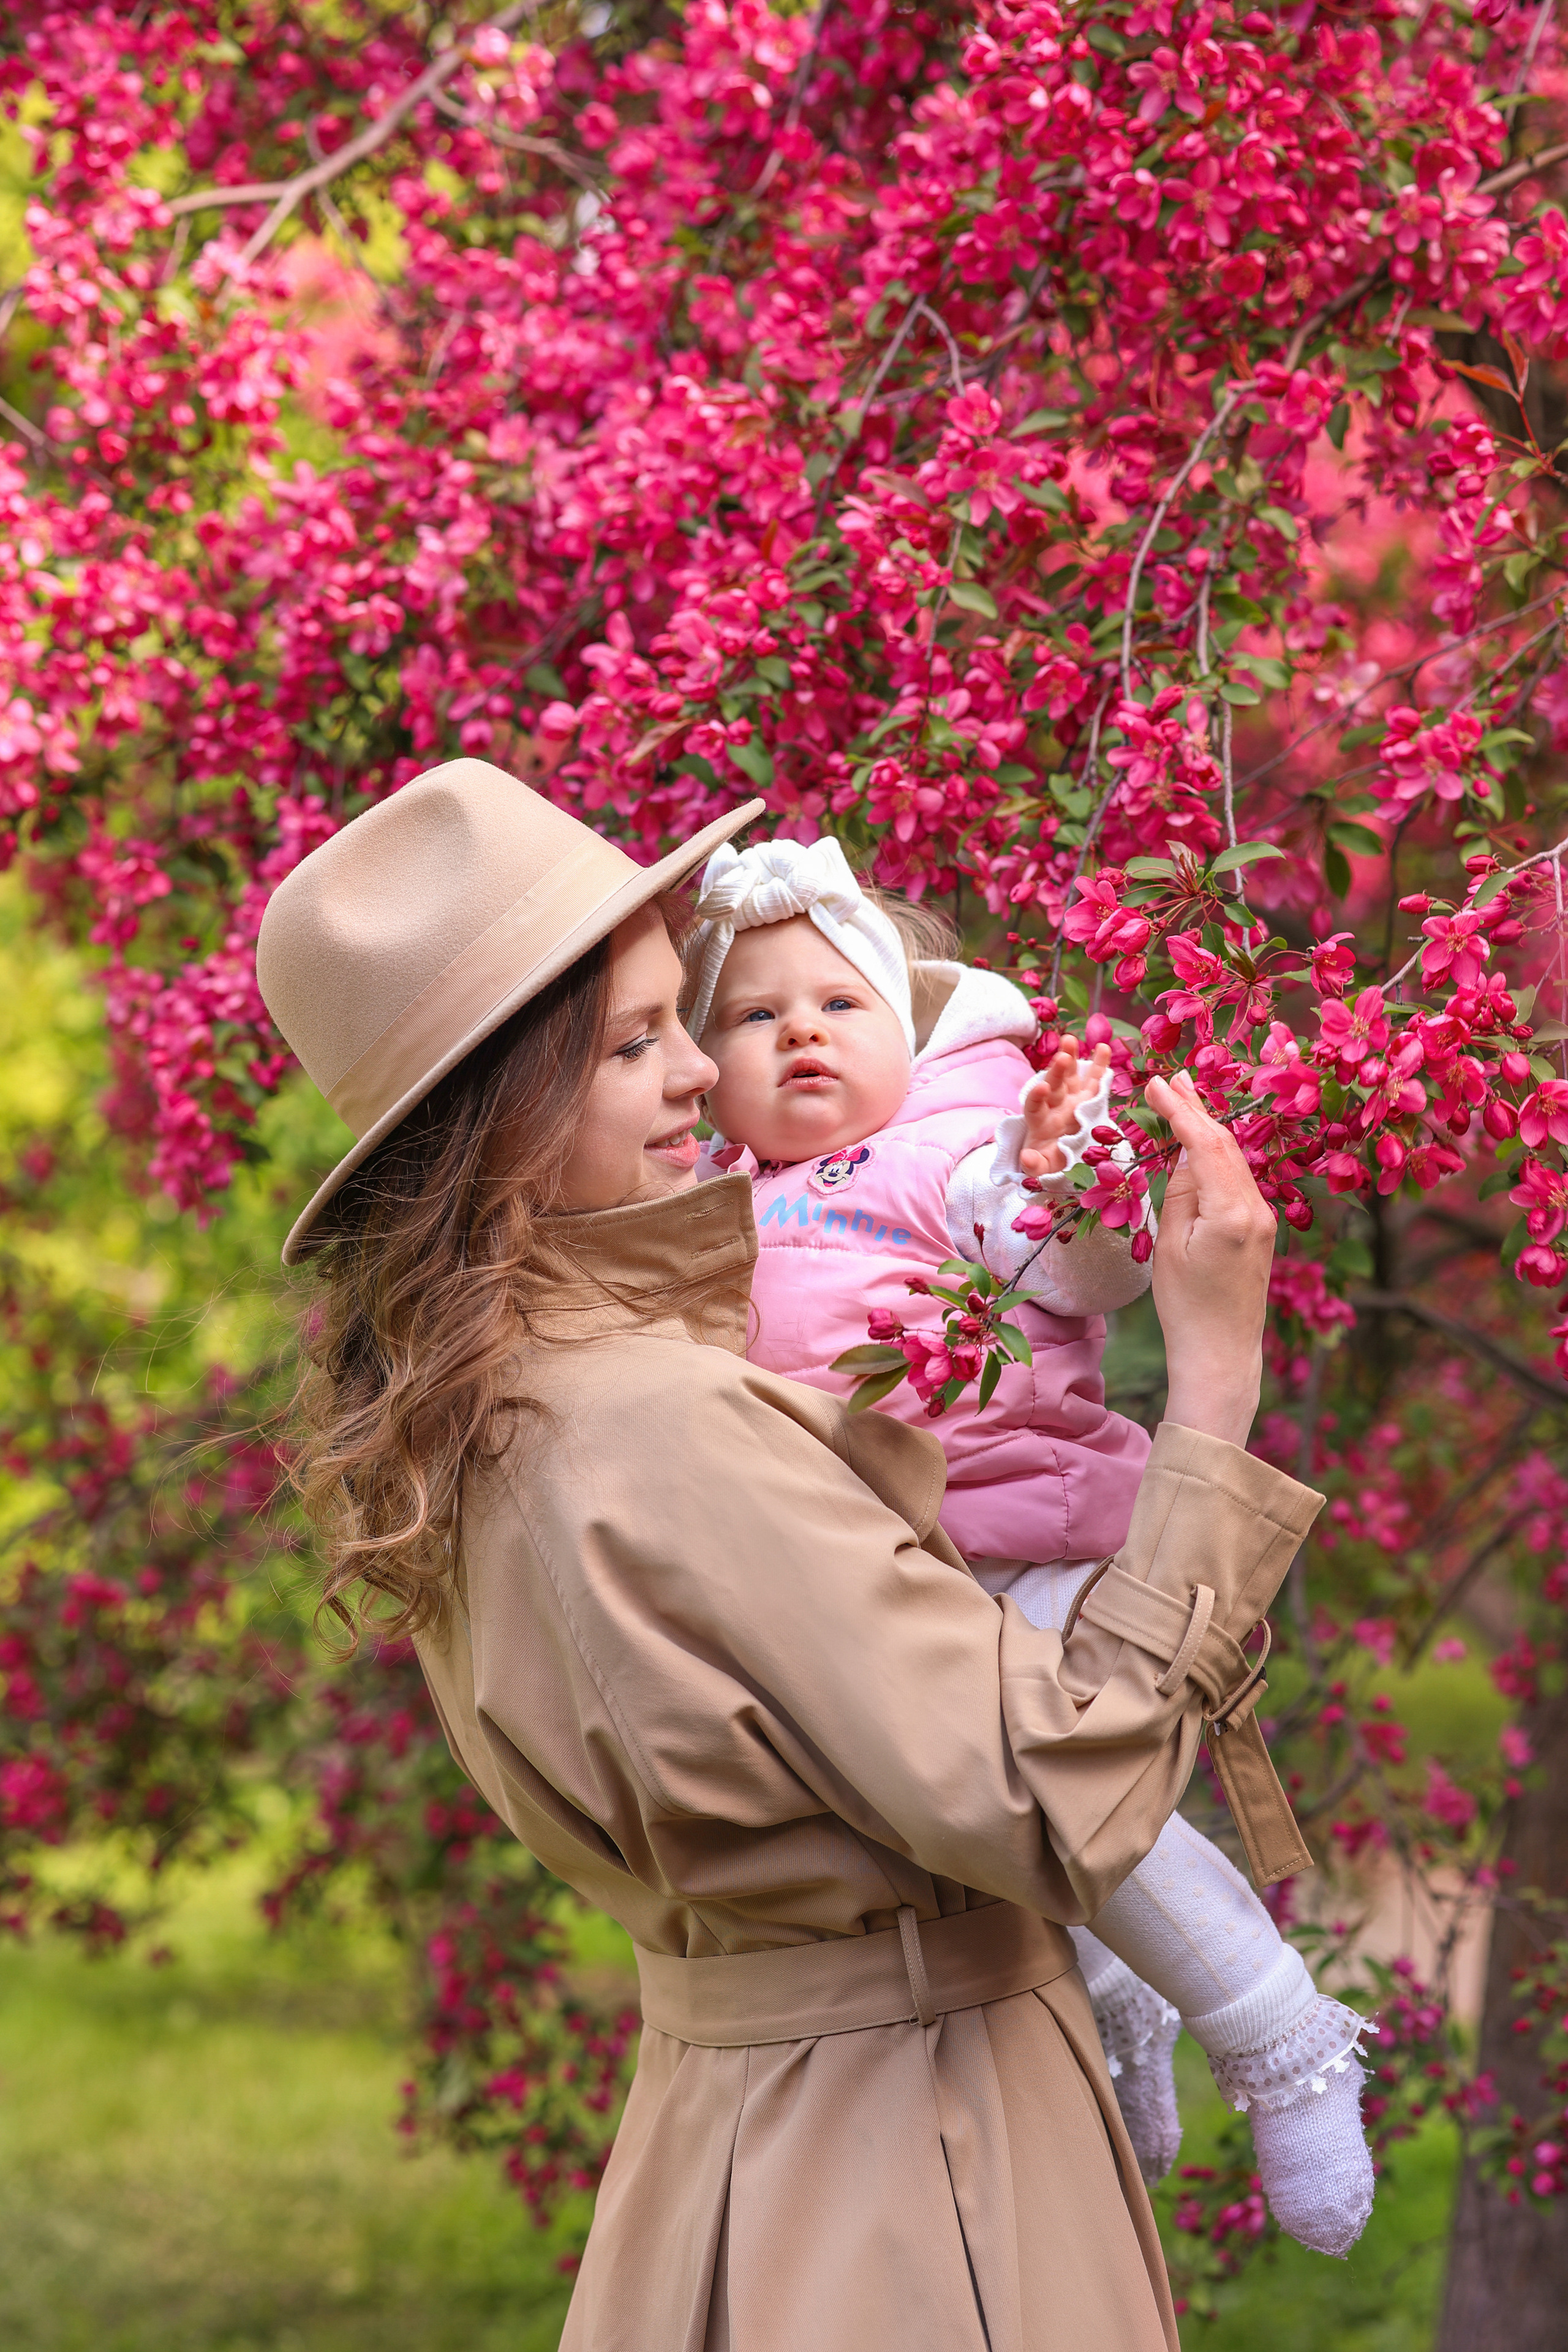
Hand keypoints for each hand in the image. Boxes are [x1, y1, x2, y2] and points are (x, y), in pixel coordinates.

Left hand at [1020, 1037, 1112, 1175]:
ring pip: (1070, 1076)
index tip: (1042, 1087)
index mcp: (1040, 1122)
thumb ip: (1034, 1165)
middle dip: (1057, 1071)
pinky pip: (1095, 1080)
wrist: (1067, 1159)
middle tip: (1062, 1057)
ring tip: (1071, 1041)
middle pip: (1054, 1085)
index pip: (1034, 1106)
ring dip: (1070, 1057)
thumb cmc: (1050, 1162)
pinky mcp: (1089, 1099)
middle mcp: (1055, 1106)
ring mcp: (1072, 1099)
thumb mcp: (1042, 1168)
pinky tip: (1103, 1048)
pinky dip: (1099, 1065)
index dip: (1037, 1096)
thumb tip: (1026, 1158)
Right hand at [1144, 1069, 1276, 1447]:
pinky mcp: (1262, 1228)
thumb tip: (1184, 1156)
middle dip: (1197, 1108)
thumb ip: (1179, 1193)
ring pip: (1233, 1159)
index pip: (1205, 1143)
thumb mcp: (1169, 1245)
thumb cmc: (1186, 1306)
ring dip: (1208, 1127)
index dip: (1180, 1109)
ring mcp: (1265, 1218)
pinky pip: (1237, 1179)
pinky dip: (1216, 1154)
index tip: (1155, 1083)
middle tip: (1171, 1076)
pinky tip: (1201, 1143)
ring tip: (1183, 1098)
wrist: (1221, 1352)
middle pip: (1225, 1144)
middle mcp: (1257, 1208)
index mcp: (1232, 1212)